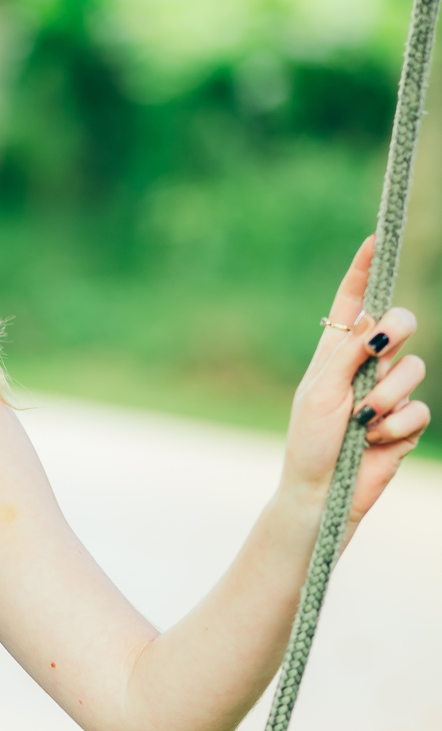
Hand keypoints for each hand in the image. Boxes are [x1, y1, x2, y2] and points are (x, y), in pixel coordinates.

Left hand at [282, 235, 428, 532]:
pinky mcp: (407, 422)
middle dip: (399, 328)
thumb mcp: (322, 390)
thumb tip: (375, 318)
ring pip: (415, 367)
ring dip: (387, 394)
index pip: (354, 301)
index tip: (375, 240)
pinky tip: (375, 439)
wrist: (322, 491)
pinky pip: (419, 408)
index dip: (365, 270)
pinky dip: (396, 423)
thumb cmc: (310, 439)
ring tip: (362, 419)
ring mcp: (390, 392)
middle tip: (381, 348)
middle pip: (401, 323)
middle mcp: (366, 365)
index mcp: (336, 351)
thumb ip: (348, 352)